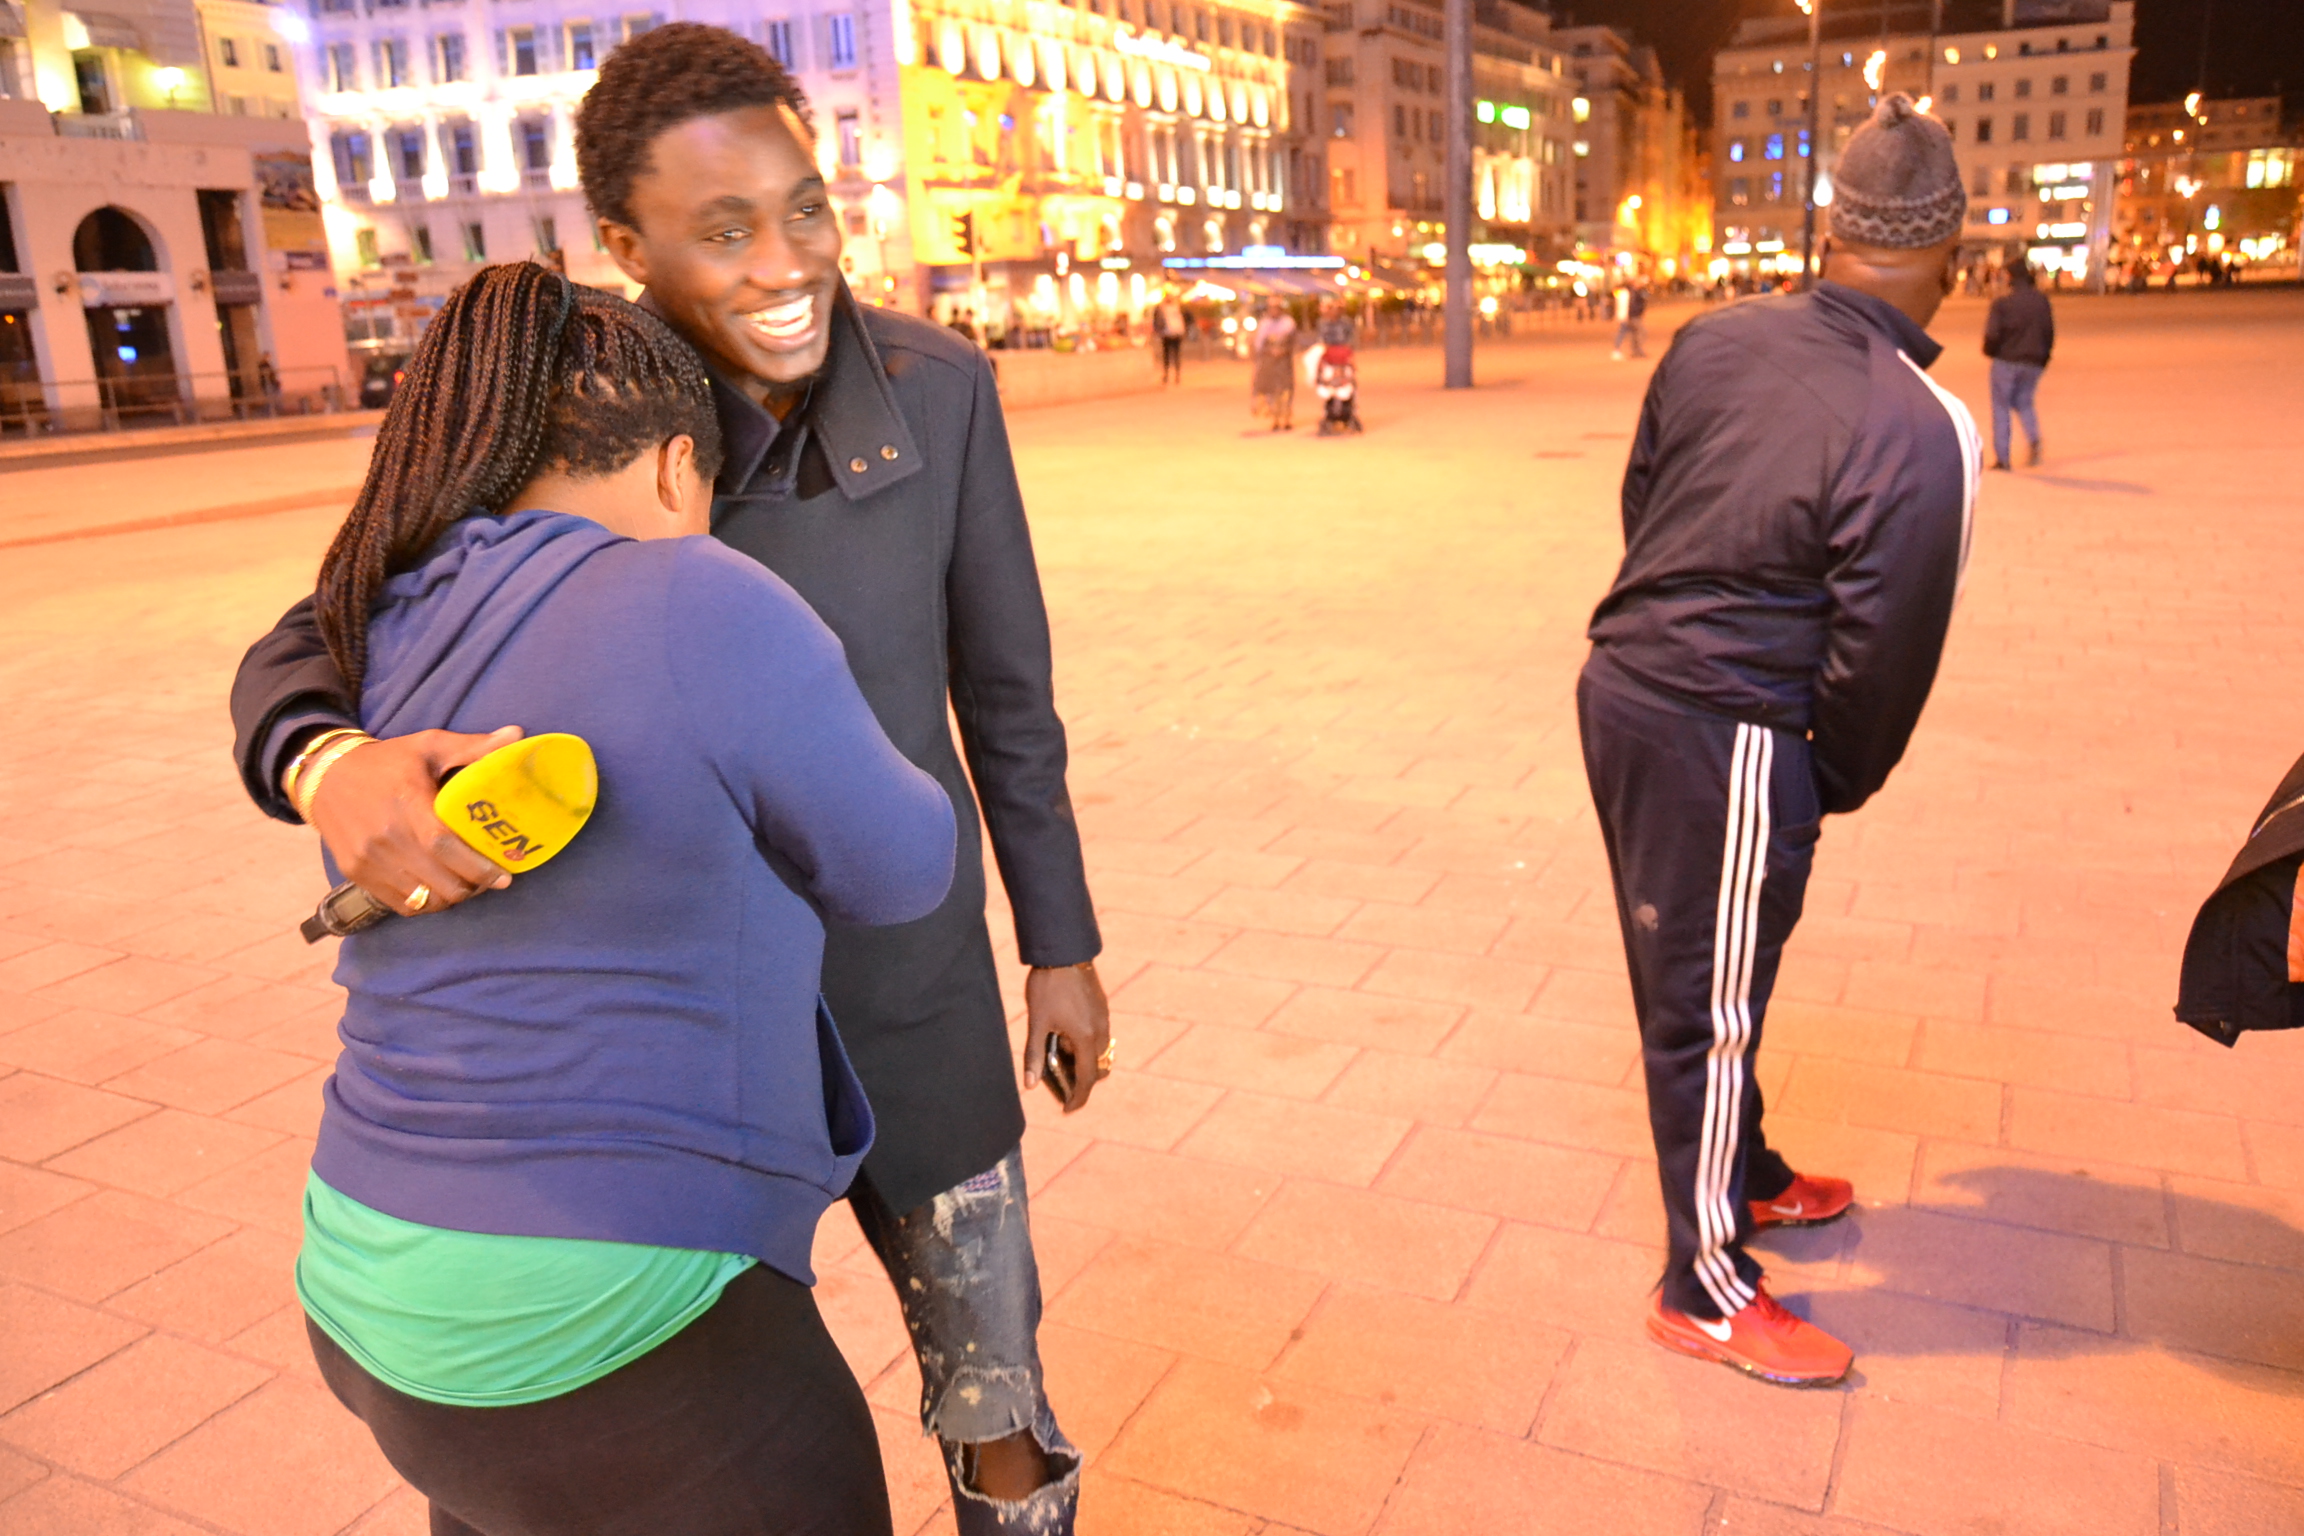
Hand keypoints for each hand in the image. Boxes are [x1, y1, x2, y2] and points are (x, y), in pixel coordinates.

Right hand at [302, 726, 523, 915]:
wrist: (324, 776)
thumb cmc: (386, 761)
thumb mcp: (428, 745)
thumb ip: (473, 746)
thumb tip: (517, 735)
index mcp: (406, 803)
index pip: (445, 847)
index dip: (479, 868)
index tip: (505, 876)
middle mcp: (385, 838)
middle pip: (440, 881)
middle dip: (473, 886)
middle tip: (491, 879)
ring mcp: (368, 860)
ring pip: (424, 899)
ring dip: (452, 897)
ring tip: (467, 884)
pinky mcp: (357, 874)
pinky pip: (402, 905)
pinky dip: (426, 904)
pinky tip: (439, 889)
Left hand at [1023, 963, 1110, 1114]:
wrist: (1064, 951)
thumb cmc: (1047, 986)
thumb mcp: (1037, 1022)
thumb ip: (1034, 1055)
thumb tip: (1030, 1085)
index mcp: (1085, 1037)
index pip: (1088, 1079)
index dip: (1078, 1098)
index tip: (1068, 1109)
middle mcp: (1101, 1030)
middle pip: (1097, 1067)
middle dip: (1080, 1078)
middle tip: (1058, 1078)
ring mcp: (1104, 1017)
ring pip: (1098, 1050)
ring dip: (1082, 1058)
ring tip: (1057, 1049)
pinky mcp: (1102, 1006)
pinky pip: (1098, 1034)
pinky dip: (1084, 1042)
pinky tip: (1063, 1030)